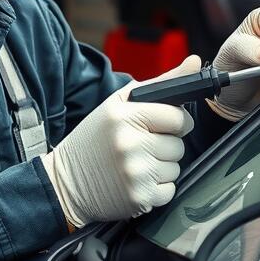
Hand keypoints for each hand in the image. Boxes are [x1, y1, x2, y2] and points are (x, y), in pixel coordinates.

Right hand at [41, 56, 200, 227]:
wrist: (65, 182)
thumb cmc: (95, 140)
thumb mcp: (120, 104)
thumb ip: (161, 83)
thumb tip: (194, 62)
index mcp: (124, 116)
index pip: (177, 117)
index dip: (175, 122)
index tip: (165, 126)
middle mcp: (130, 144)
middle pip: (178, 145)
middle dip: (165, 146)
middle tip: (142, 146)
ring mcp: (135, 173)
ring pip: (176, 168)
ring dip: (161, 167)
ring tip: (136, 164)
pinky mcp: (139, 198)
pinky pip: (169, 190)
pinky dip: (157, 188)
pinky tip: (136, 181)